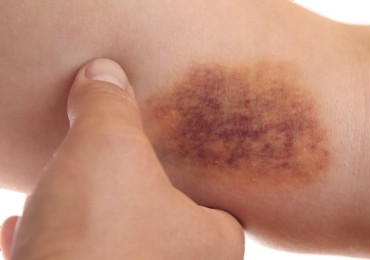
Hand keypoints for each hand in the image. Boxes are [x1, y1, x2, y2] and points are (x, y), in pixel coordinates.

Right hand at [1, 59, 243, 259]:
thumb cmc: (98, 233)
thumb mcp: (107, 146)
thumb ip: (109, 105)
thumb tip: (103, 72)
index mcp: (211, 242)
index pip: (221, 200)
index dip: (196, 172)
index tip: (172, 154)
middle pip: (164, 217)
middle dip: (133, 191)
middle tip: (117, 167)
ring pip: (117, 241)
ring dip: (87, 216)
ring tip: (69, 193)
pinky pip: (77, 259)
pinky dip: (52, 243)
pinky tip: (23, 227)